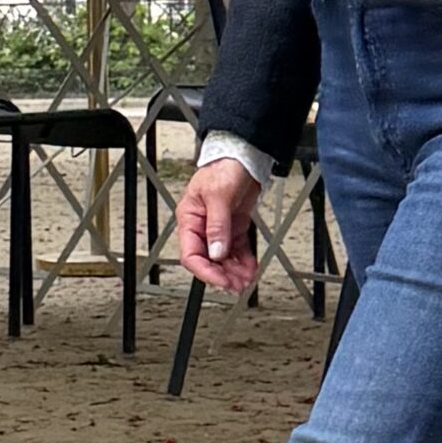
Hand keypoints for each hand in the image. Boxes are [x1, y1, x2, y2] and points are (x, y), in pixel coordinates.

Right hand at [178, 161, 261, 294]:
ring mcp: (219, 229)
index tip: (220, 280)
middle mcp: (203, 227)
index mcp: (190, 219)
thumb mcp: (219, 196)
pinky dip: (245, 261)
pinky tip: (251, 268)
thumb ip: (217, 226)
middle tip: (237, 285)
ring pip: (224, 259)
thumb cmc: (224, 168)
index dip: (205, 271)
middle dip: (223, 274)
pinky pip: (237, 250)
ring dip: (235, 271)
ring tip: (247, 280)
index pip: (191, 254)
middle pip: (209, 260)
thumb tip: (216, 252)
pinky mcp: (234, 228)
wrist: (244, 157)